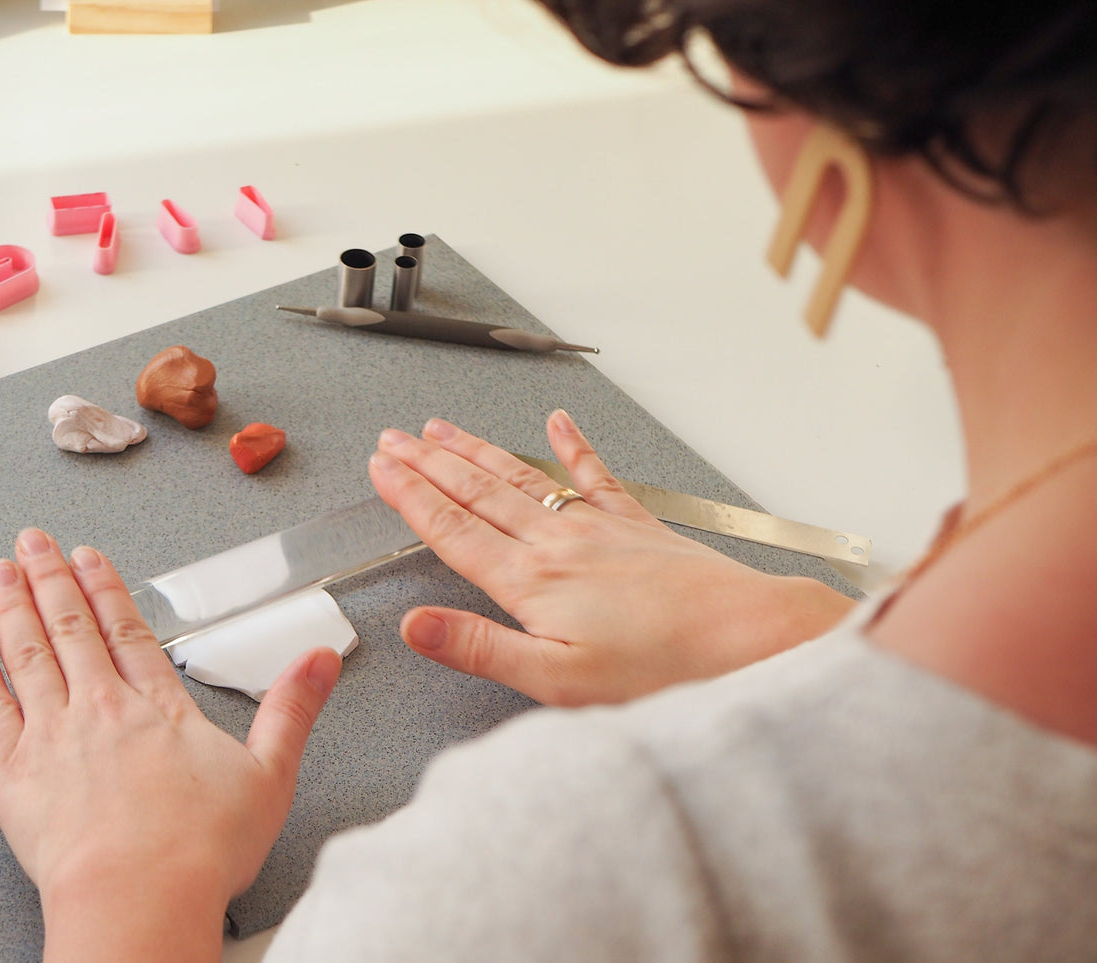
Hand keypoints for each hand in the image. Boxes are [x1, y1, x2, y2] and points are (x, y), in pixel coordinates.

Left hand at [0, 529, 340, 961]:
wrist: (137, 899)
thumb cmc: (198, 851)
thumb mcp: (269, 775)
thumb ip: (291, 710)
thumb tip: (320, 660)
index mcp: (157, 708)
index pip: (126, 630)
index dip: (105, 589)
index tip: (89, 558)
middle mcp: (100, 709)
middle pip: (70, 628)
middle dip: (50, 578)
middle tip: (33, 542)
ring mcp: (52, 736)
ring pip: (28, 652)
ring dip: (13, 604)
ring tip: (1, 569)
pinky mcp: (14, 772)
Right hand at [368, 411, 853, 705]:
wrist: (744, 636)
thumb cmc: (659, 667)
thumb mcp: (555, 678)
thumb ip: (480, 647)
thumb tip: (416, 627)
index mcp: (531, 581)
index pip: (453, 530)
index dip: (410, 497)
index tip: (381, 469)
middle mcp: (557, 543)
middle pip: (477, 493)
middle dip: (429, 464)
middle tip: (393, 439)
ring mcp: (597, 528)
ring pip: (520, 478)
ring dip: (476, 451)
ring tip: (442, 429)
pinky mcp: (636, 526)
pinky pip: (595, 474)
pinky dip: (573, 444)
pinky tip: (558, 421)